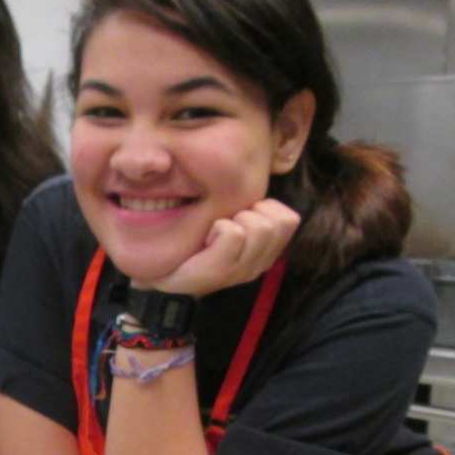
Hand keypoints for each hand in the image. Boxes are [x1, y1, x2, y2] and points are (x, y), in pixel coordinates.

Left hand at [150, 199, 300, 298]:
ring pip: (261, 226)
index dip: (267, 207)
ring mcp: (244, 271)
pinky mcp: (222, 272)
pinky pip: (234, 233)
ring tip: (217, 232)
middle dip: (253, 211)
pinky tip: (207, 239)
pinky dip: (218, 227)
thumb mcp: (230, 224)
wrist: (163, 277)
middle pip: (280, 222)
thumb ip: (250, 210)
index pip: (291, 218)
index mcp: (267, 252)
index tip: (241, 216)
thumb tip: (258, 177)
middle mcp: (261, 263)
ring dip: (235, 219)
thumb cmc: (196, 244)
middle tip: (227, 224)